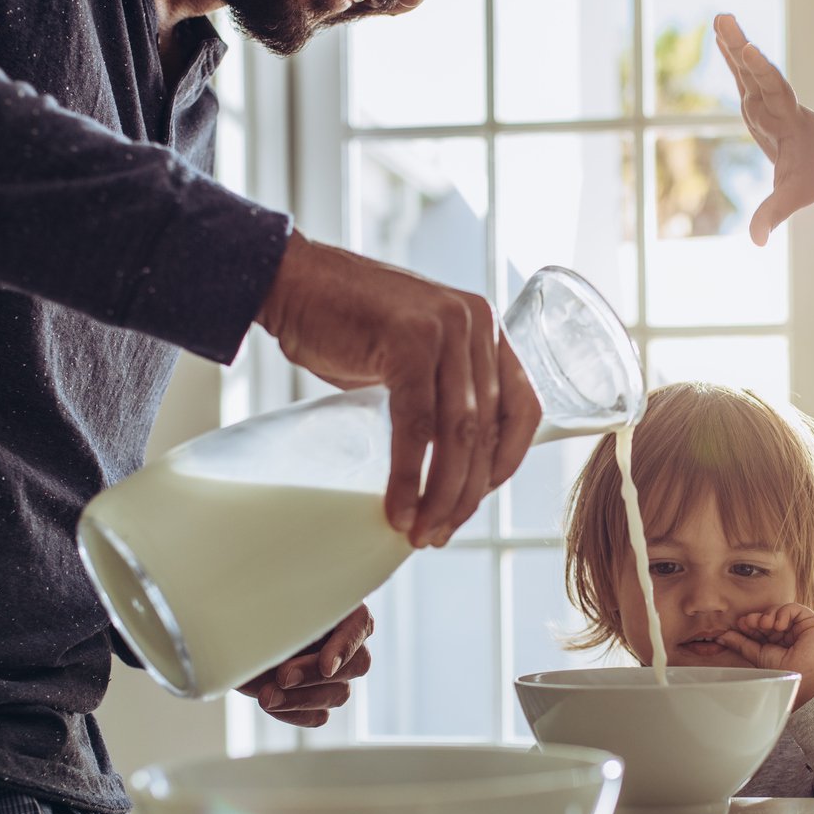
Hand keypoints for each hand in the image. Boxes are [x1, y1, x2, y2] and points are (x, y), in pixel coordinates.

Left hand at [234, 605, 374, 727]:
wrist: (229, 632)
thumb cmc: (250, 607)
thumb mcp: (264, 603)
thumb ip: (283, 612)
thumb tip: (291, 621)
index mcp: (339, 608)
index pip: (361, 624)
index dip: (346, 647)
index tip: (326, 667)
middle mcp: (343, 641)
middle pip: (357, 664)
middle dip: (315, 674)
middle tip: (282, 676)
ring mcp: (335, 674)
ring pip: (339, 694)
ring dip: (302, 698)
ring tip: (266, 696)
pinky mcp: (316, 699)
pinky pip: (318, 716)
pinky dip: (296, 714)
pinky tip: (272, 704)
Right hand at [258, 233, 541, 547]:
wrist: (290, 280)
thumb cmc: (345, 322)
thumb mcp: (412, 352)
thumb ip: (441, 391)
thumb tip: (452, 464)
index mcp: (485, 327)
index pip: (523, 406)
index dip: (508, 462)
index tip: (480, 498)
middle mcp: (475, 323)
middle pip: (487, 429)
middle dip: (467, 492)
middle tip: (440, 532)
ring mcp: (445, 328)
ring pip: (458, 433)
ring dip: (442, 494)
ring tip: (421, 532)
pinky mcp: (409, 341)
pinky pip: (417, 425)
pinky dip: (409, 475)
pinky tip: (398, 507)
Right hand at [713, 13, 813, 246]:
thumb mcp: (795, 196)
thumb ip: (773, 214)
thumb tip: (757, 241)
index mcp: (789, 122)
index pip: (773, 93)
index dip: (760, 72)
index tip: (749, 52)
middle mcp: (779, 106)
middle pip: (757, 73)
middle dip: (741, 48)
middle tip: (726, 20)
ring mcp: (771, 103)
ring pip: (749, 70)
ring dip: (733, 44)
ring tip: (720, 16)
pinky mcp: (763, 104)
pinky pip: (746, 77)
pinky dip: (733, 57)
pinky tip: (722, 37)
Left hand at [719, 603, 813, 708]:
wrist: (806, 679)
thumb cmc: (786, 672)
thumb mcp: (758, 655)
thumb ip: (741, 644)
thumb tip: (721, 636)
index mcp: (774, 642)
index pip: (758, 627)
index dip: (749, 624)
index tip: (739, 625)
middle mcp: (786, 633)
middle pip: (767, 617)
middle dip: (756, 618)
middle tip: (748, 622)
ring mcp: (797, 627)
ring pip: (778, 611)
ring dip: (768, 615)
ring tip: (765, 625)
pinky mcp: (809, 621)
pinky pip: (793, 608)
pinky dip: (783, 613)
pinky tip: (779, 625)